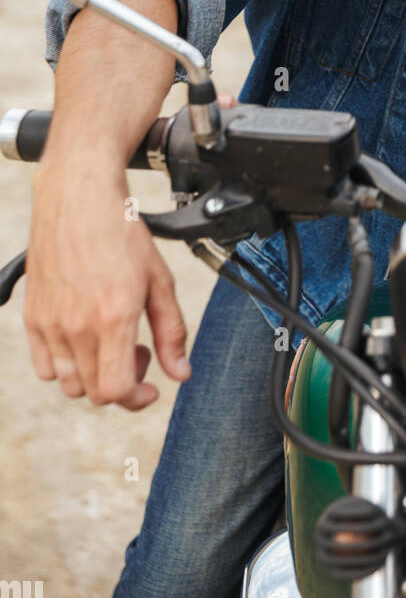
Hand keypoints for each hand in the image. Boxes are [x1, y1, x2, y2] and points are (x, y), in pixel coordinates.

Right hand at [23, 158, 190, 408]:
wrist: (79, 198)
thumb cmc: (121, 233)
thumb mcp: (160, 280)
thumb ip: (172, 331)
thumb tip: (180, 372)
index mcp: (112, 318)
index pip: (116, 391)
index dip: (137, 399)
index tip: (150, 388)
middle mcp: (76, 326)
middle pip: (94, 392)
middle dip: (122, 384)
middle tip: (137, 351)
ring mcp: (49, 323)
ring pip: (69, 383)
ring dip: (94, 376)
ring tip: (110, 342)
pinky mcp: (32, 316)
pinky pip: (45, 365)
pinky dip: (65, 365)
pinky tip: (84, 338)